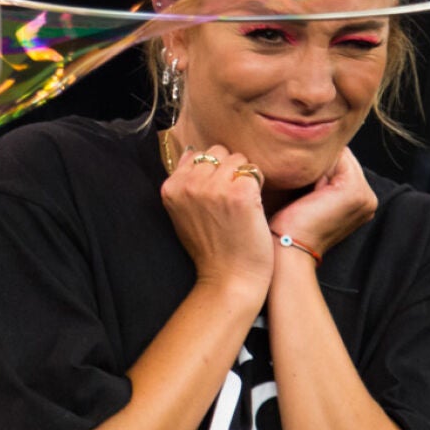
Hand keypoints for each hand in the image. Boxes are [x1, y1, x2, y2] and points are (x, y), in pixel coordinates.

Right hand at [161, 145, 272, 299]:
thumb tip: (192, 151)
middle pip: (219, 153)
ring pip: (239, 159)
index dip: (212, 172)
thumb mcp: (183, 213)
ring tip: (243, 203)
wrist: (228, 278)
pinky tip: (254, 207)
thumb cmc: (210, 248)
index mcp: (171, 187)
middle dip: (228, 169)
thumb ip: (185, 182)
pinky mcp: (240, 194)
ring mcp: (214, 188)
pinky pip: (254, 172)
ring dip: (245, 176)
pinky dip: (258, 186)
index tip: (216, 196)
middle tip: (232, 198)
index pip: (198, 155)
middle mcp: (190, 185)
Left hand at [266, 148, 375, 258]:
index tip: (303, 187)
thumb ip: (322, 177)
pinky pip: (336, 158)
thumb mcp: (313, 197)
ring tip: (308, 194)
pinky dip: (318, 169)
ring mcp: (365, 196)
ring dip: (318, 167)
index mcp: (363, 201)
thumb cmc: (291, 226)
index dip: (320, 165)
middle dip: (321, 164)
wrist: (289, 248)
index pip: (343, 163)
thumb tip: (315, 153)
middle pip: (342, 159)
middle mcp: (369, 198)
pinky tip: (310, 192)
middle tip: (305, 191)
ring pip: (338, 157)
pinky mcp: (354, 191)